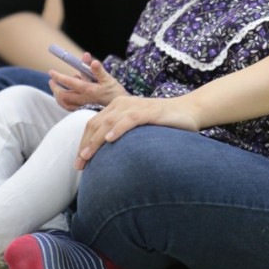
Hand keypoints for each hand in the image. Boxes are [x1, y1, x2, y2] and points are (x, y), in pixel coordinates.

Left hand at [49, 53, 127, 110]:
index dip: (59, 77)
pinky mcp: (84, 110)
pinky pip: (70, 107)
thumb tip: (91, 60)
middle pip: (63, 96)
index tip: (51, 72)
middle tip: (52, 80)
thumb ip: (98, 69)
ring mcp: (83, 106)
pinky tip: (65, 96)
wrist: (120, 109)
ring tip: (56, 88)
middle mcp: (83, 99)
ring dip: (58, 95)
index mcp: (88, 90)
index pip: (69, 83)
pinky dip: (64, 102)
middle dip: (55, 88)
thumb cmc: (114, 92)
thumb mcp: (108, 78)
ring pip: (65, 103)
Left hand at [74, 94, 199, 169]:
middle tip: (79, 164)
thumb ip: (124, 136)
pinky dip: (118, 129)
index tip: (79, 162)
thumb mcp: (138, 129)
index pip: (94, 124)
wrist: (189, 111)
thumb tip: (108, 159)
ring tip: (87, 155)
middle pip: (97, 123)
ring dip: (96, 140)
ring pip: (109, 121)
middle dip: (86, 145)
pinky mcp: (149, 111)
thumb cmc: (163, 123)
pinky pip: (130, 119)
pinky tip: (110, 139)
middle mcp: (123, 104)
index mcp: (118, 107)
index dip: (83, 142)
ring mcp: (136, 106)